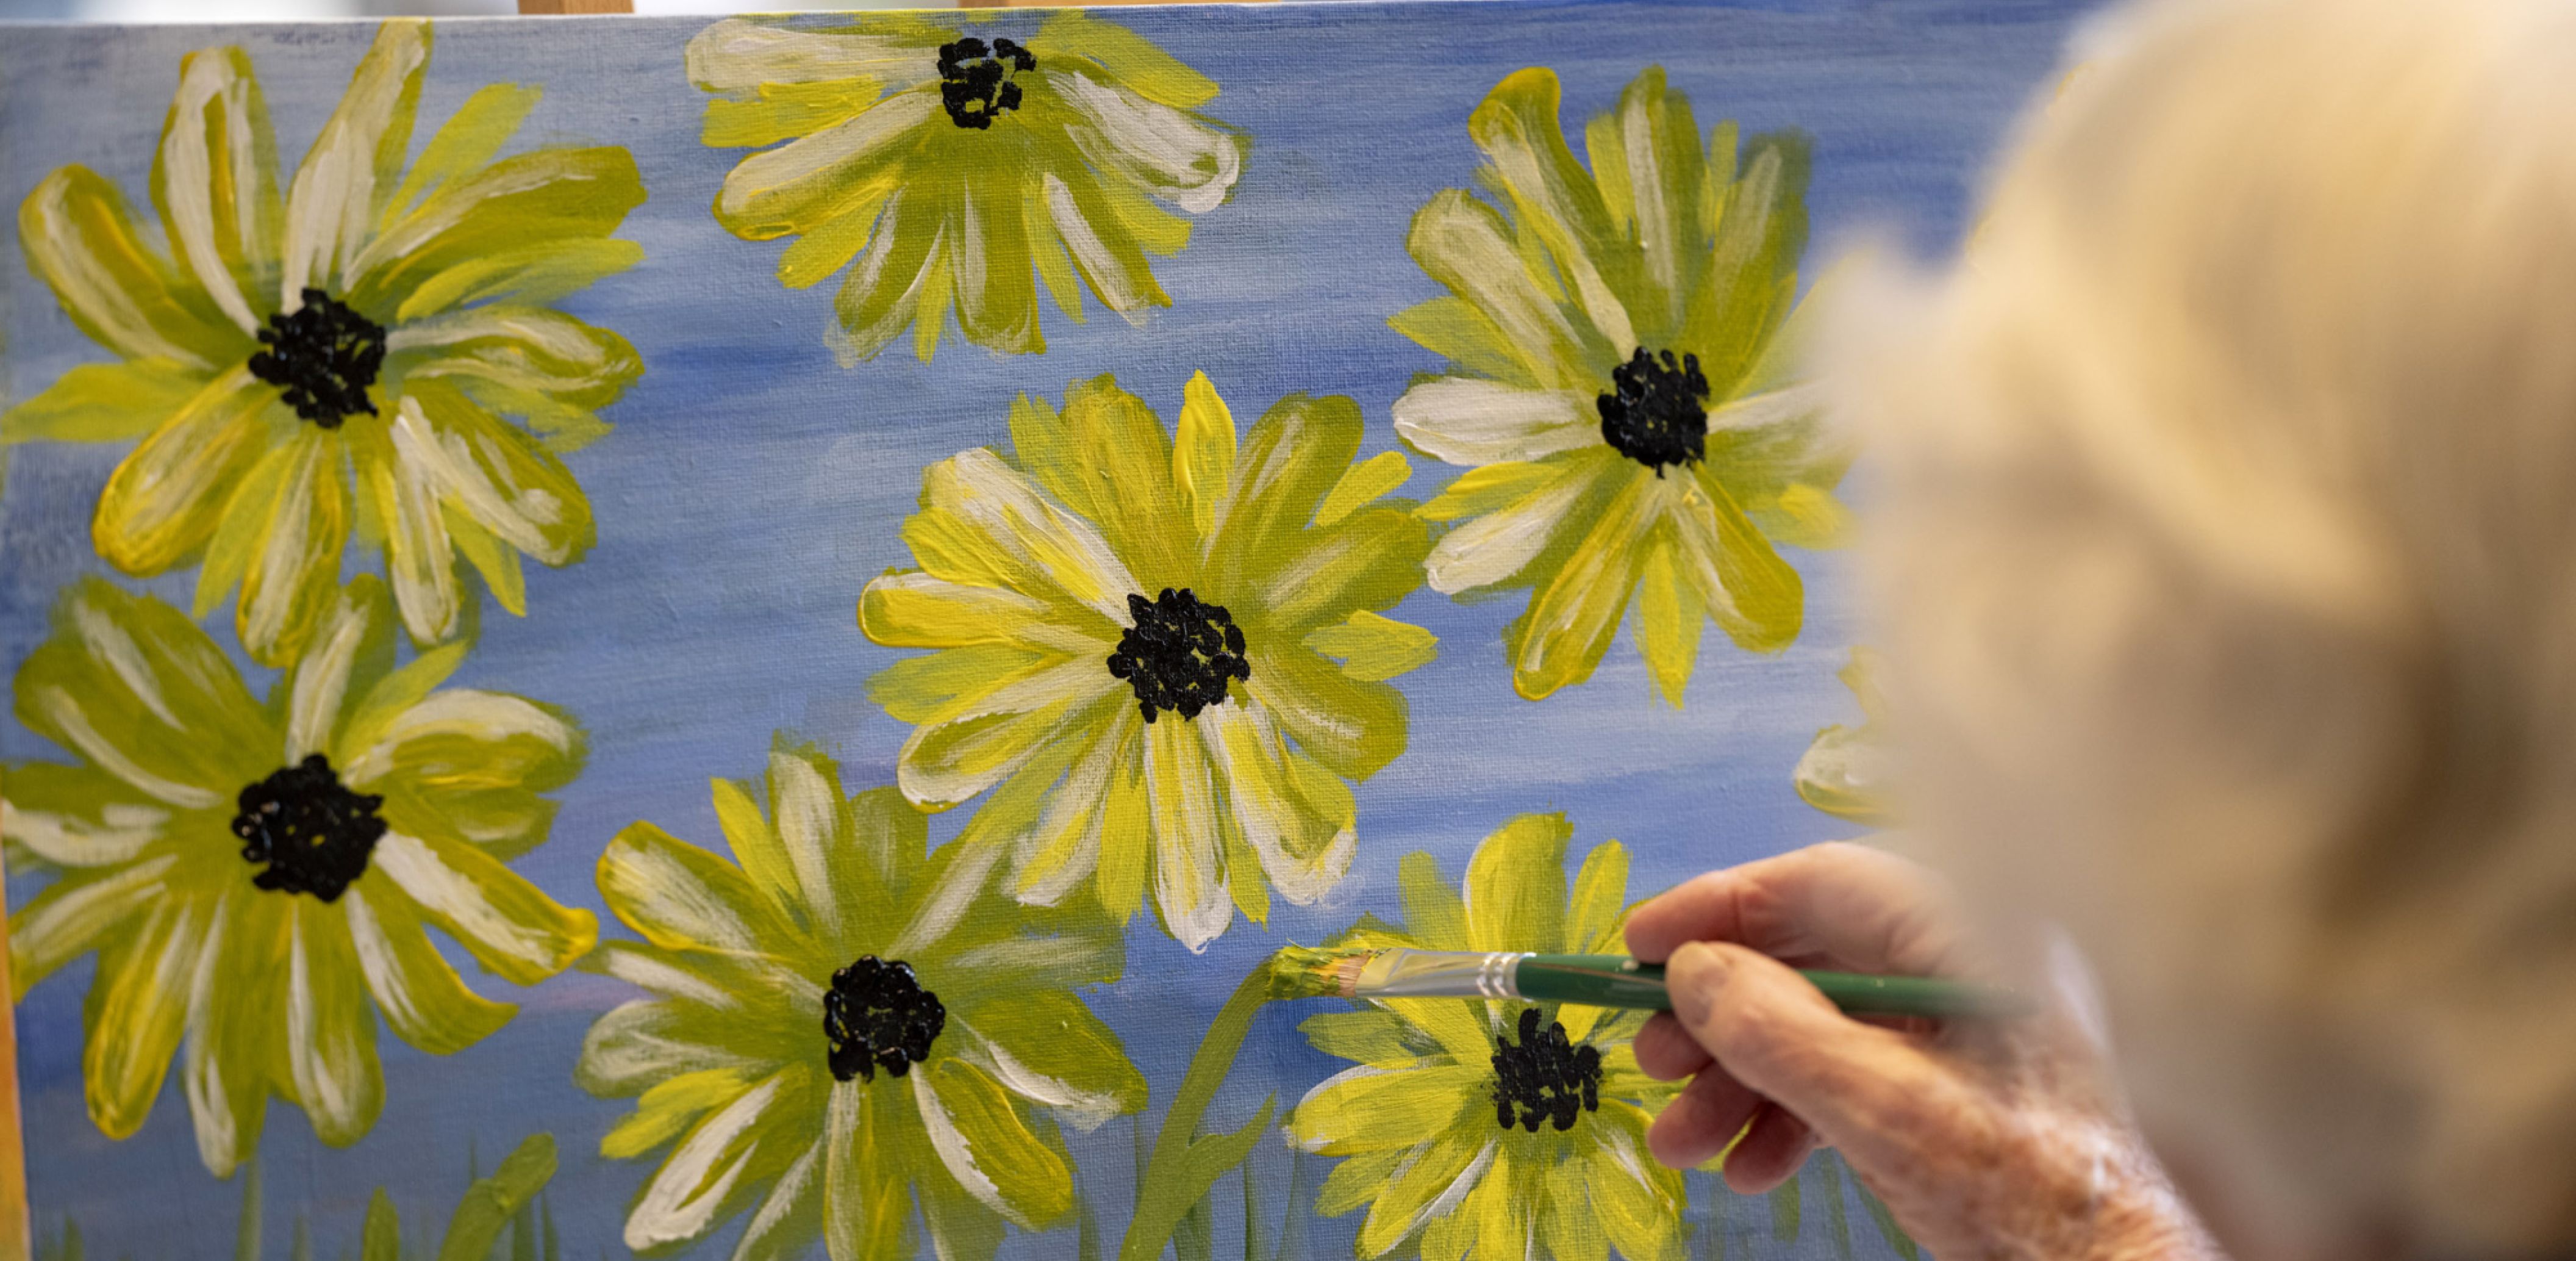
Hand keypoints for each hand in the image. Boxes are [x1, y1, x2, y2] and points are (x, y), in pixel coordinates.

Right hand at [1625, 842, 2223, 1260]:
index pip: (1826, 885)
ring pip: (1820, 1026)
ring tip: (1679, 1138)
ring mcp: (1962, 1035)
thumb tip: (1694, 972)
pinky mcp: (1953, 1092)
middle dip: (1720, 1014)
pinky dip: (1788, 1118)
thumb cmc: (2036, 1194)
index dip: (1724, 907)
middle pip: (1812, 959)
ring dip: (1738, 1081)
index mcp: (1977, 938)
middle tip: (1650, 1057)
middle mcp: (1969, 969)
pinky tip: (1746, 1166)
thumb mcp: (1886, 1110)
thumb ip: (1782, 1033)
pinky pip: (1849, 1080)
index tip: (1643, 943)